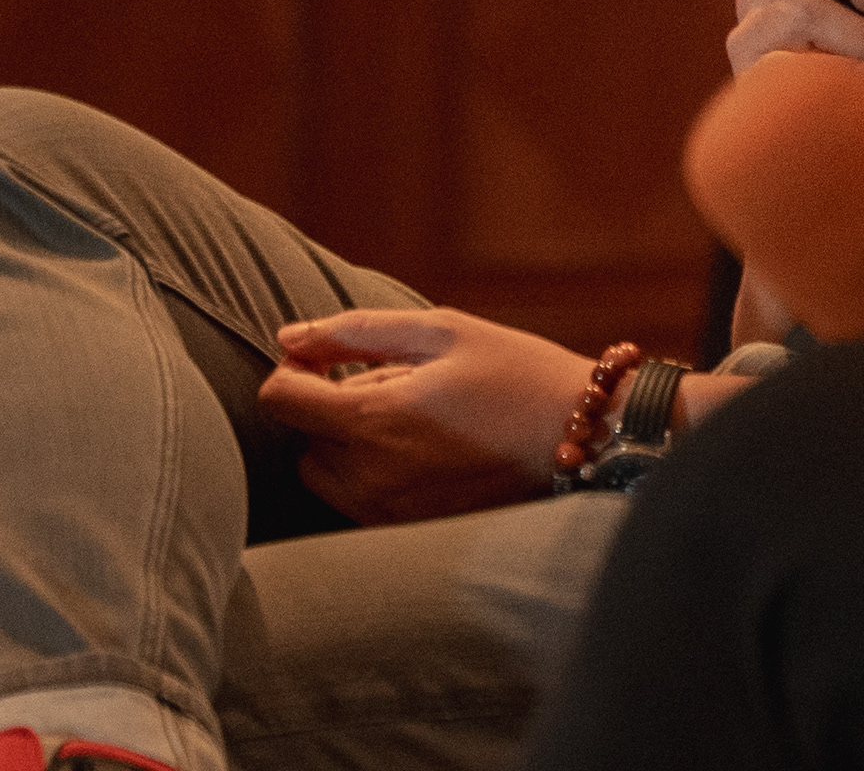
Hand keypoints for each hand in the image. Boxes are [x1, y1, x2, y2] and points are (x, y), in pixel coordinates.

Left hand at [256, 309, 587, 524]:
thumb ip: (357, 332)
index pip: (278, 399)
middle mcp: (368, 476)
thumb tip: (287, 338)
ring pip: (325, 474)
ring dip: (348, 445)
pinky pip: (356, 500)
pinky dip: (372, 474)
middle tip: (396, 389)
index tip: (329, 361)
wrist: (585, 439)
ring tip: (413, 423)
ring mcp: (384, 512)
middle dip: (330, 410)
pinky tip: (426, 452)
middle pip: (302, 440)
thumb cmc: (517, 374)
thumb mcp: (444, 332)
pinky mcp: (404, 531)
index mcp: (374, 421)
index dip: (295, 371)